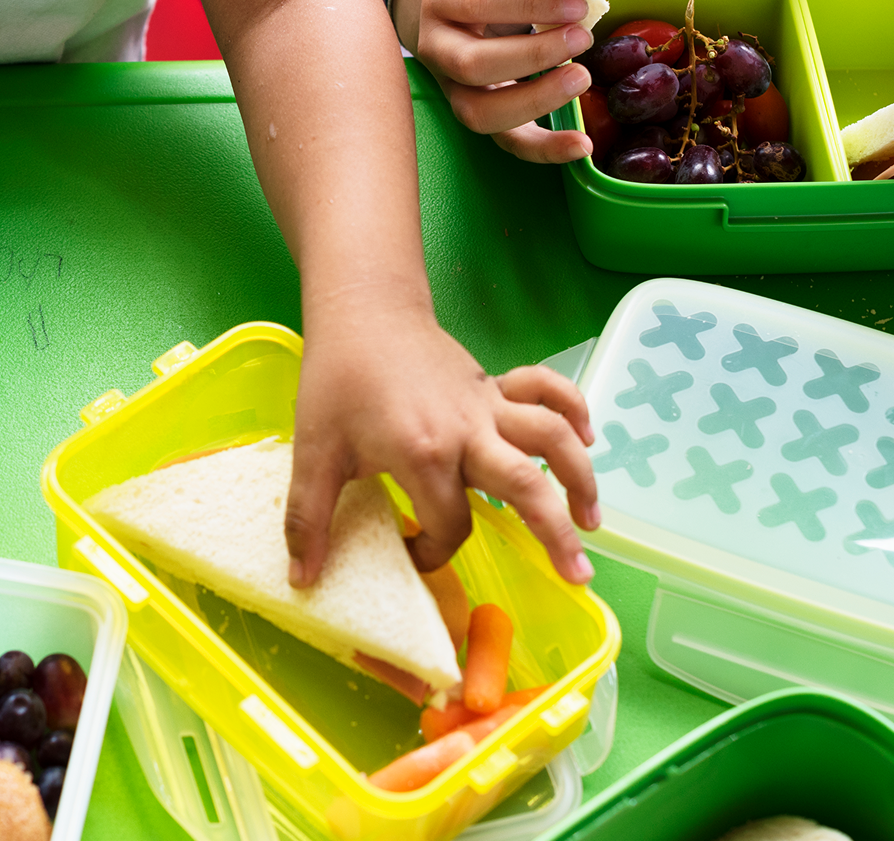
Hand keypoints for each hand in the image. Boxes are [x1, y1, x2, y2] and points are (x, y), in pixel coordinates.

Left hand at [284, 307, 598, 588]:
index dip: (434, 552)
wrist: (363, 312)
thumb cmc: (337, 380)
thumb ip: (309, 519)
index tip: (414, 554)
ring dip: (580, 478)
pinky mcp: (495, 385)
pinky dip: (573, 409)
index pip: (450, 524)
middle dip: (556, 535)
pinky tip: (587, 438)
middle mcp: (467, 431)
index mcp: (423, 453)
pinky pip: (547, 392)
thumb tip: (302, 581)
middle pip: (527, 486)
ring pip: (551, 438)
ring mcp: (487, 405)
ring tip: (591, 523)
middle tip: (578, 577)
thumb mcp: (314, 452)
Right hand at [411, 0, 598, 163]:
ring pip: (480, 113)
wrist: (458, 16)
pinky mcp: (475, 116)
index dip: (529, 5)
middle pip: (473, 65)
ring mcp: (451, 89)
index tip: (578, 4)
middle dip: (534, 54)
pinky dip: (545, 149)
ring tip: (581, 78)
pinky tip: (581, 145)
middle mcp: (437, 48)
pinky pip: (505, 142)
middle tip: (582, 38)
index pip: (478, 3)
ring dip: (536, 99)